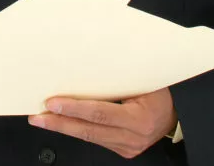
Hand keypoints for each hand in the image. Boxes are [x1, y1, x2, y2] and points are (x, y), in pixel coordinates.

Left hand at [29, 88, 176, 158]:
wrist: (176, 115)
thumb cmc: (159, 93)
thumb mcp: (144, 80)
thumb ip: (117, 77)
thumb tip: (85, 63)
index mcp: (139, 118)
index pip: (100, 113)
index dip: (75, 109)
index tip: (53, 103)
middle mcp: (133, 136)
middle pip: (89, 130)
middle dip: (59, 123)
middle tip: (38, 116)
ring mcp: (126, 146)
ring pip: (89, 137)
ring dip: (63, 127)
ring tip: (42, 119)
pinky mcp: (121, 150)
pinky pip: (95, 140)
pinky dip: (76, 130)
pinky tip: (61, 123)